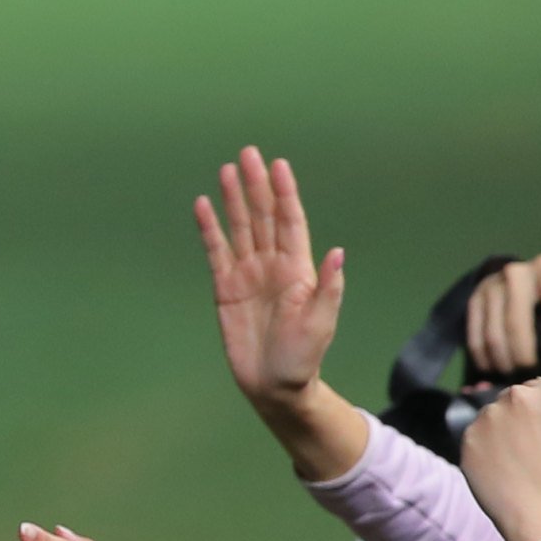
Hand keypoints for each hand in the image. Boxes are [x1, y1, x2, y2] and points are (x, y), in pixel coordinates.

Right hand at [195, 149, 370, 478]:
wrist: (274, 386)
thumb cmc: (302, 358)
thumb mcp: (320, 324)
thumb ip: (328, 288)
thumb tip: (337, 252)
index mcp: (298, 270)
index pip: (289, 222)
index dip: (284, 194)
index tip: (278, 166)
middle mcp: (273, 265)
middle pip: (262, 217)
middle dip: (256, 186)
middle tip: (248, 154)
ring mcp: (248, 275)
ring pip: (240, 228)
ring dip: (234, 199)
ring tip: (227, 170)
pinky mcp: (226, 289)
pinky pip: (216, 252)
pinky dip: (210, 229)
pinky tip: (203, 206)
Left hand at [457, 376, 540, 540]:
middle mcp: (522, 394)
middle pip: (517, 397)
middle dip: (521, 415)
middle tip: (528, 445)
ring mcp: (492, 413)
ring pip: (493, 414)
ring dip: (500, 429)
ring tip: (513, 459)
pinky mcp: (470, 433)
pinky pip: (475, 435)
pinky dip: (483, 447)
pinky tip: (498, 466)